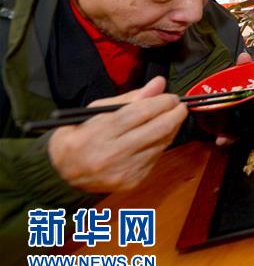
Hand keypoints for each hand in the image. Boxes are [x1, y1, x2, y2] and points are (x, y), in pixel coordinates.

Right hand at [47, 76, 187, 192]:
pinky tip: (158, 136)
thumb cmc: (79, 135)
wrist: (63, 174)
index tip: (172, 96)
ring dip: (171, 128)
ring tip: (171, 117)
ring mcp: (123, 171)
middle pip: (157, 130)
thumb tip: (159, 83)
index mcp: (97, 133)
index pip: (140, 113)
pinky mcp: (131, 182)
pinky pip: (155, 157)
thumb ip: (129, 98)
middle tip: (180, 106)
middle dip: (175, 114)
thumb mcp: (95, 111)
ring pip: (161, 144)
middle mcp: (111, 154)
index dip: (161, 102)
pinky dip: (161, 144)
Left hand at [215, 52, 253, 145]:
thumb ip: (243, 65)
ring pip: (246, 129)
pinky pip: (232, 132)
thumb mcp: (241, 72)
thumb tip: (244, 56)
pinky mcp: (233, 124)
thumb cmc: (238, 81)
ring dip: (239, 136)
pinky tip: (221, 139)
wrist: (221, 88)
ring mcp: (244, 118)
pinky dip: (227, 136)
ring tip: (230, 139)